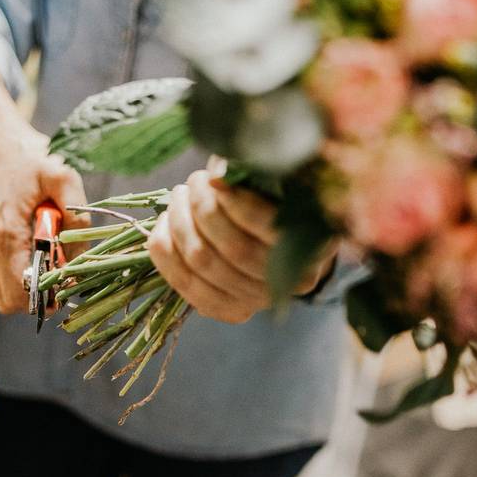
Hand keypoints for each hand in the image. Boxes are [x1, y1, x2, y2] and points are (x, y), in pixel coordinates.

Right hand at [0, 64, 89, 313]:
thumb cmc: (26, 156)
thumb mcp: (62, 176)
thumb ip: (77, 214)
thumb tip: (81, 251)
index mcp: (4, 233)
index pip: (18, 295)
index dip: (45, 297)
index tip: (64, 281)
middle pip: (7, 301)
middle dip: (35, 295)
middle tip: (57, 272)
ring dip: (23, 280)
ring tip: (43, 251)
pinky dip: (12, 266)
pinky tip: (28, 240)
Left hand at [147, 170, 337, 323]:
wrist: (278, 246)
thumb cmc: (277, 201)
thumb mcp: (279, 181)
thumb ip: (258, 172)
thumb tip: (221, 166)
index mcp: (313, 247)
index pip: (269, 229)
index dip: (237, 202)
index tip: (215, 177)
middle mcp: (287, 283)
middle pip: (234, 249)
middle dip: (204, 208)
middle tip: (194, 181)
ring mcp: (255, 301)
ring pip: (204, 264)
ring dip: (181, 223)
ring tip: (179, 196)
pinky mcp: (225, 310)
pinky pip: (185, 284)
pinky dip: (165, 252)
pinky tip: (162, 225)